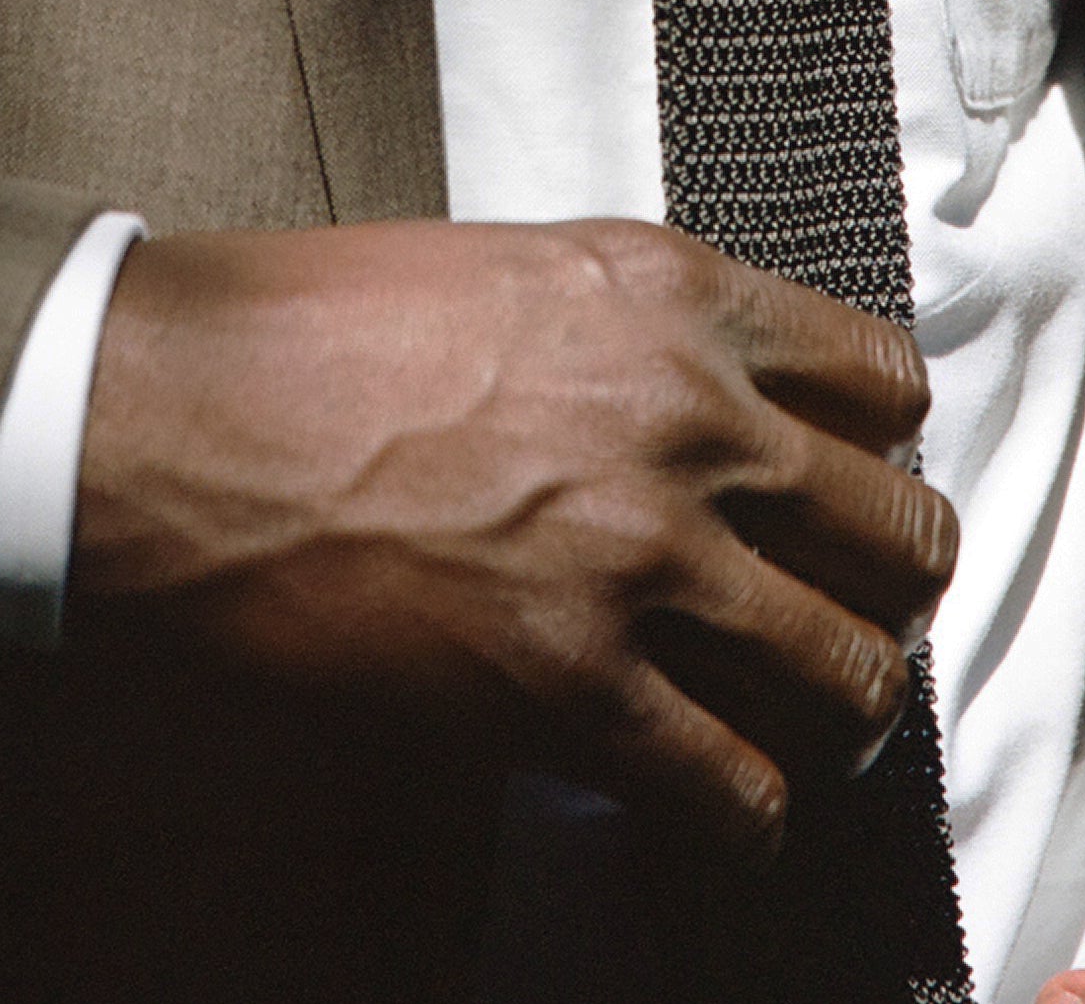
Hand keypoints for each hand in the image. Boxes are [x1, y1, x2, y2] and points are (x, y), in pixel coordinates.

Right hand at [72, 216, 954, 849]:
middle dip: (889, 587)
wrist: (184, 415)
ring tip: (796, 719)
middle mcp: (688, 418)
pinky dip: (743, 816)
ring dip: (836, 708)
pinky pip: (738, 790)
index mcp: (674, 296)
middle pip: (901, 534)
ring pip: (853, 672)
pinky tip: (710, 802)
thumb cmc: (313, 329)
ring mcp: (640, 558)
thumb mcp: (513, 268)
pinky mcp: (570, 686)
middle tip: (847, 610)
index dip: (879, 447)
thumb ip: (637, 328)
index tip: (851, 483)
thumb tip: (709, 399)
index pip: (884, 380)